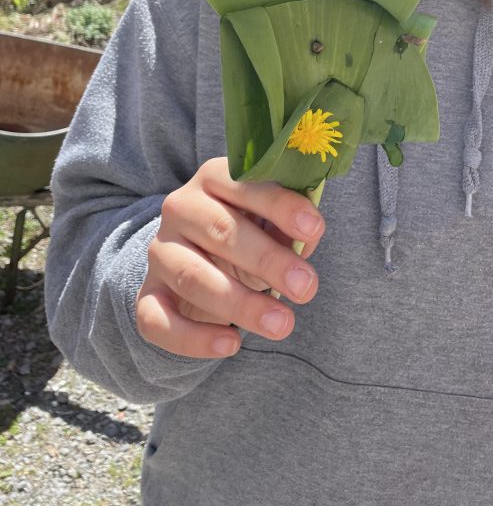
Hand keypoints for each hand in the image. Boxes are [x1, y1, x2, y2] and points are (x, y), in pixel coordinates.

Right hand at [136, 157, 324, 358]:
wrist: (199, 261)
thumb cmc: (250, 234)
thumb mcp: (271, 222)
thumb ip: (289, 224)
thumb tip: (307, 237)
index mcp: (214, 178)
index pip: (244, 184)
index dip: (280, 205)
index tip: (314, 229)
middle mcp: (180, 208)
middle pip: (220, 231)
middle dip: (268, 261)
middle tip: (306, 287)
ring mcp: (160, 252)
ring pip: (192, 277)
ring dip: (240, 304)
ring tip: (282, 324)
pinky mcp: (147, 295)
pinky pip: (157, 320)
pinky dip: (193, 338)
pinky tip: (231, 345)